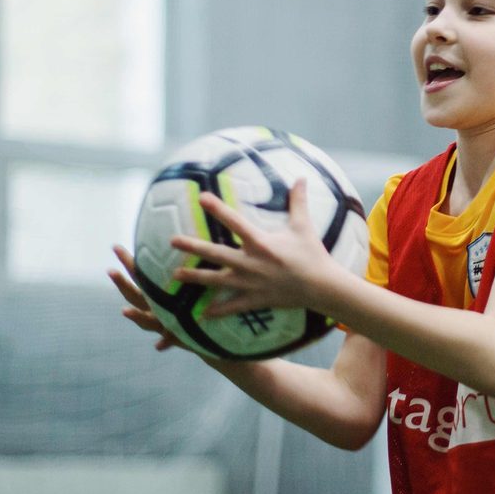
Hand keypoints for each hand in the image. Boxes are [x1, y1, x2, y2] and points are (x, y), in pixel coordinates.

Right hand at [107, 245, 188, 352]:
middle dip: (122, 285)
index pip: (138, 277)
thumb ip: (180, 271)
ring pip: (145, 320)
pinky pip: (169, 338)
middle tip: (110, 271)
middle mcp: (155, 310)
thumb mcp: (184, 288)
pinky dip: (164, 342)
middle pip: (134, 296)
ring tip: (125, 311)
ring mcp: (163, 324)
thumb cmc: (197, 306)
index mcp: (156, 295)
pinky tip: (158, 346)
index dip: (126, 263)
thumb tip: (178, 248)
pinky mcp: (177, 336)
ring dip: (135, 316)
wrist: (209, 335)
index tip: (115, 247)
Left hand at [170, 179, 340, 319]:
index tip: (201, 197)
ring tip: (175, 275)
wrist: (321, 287)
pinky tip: (200, 316)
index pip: (235, 222)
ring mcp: (250, 283)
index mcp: (261, 242)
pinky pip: (231, 307)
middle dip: (193, 246)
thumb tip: (301, 177)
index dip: (218, 208)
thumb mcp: (304, 226)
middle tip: (172, 240)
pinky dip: (216, 311)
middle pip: (216, 253)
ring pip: (216, 280)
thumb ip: (299, 201)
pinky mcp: (255, 299)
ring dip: (195, 278)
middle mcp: (251, 262)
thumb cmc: (312, 254)